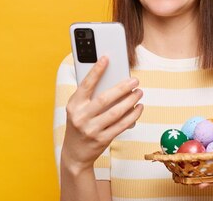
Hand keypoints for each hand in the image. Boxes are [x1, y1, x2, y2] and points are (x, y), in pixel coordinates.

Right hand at [61, 56, 143, 172]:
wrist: (74, 154)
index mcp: (73, 105)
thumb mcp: (77, 109)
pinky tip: (138, 108)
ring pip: (116, 112)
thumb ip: (90, 96)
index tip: (106, 58)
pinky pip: (121, 125)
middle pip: (104, 99)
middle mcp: (80, 117)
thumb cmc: (79, 125)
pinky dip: (132, 115)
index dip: (96, 71)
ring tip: (139, 92)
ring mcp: (91, 130)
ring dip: (130, 101)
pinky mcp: (102, 140)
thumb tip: (112, 80)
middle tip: (134, 80)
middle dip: (122, 88)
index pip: (86, 85)